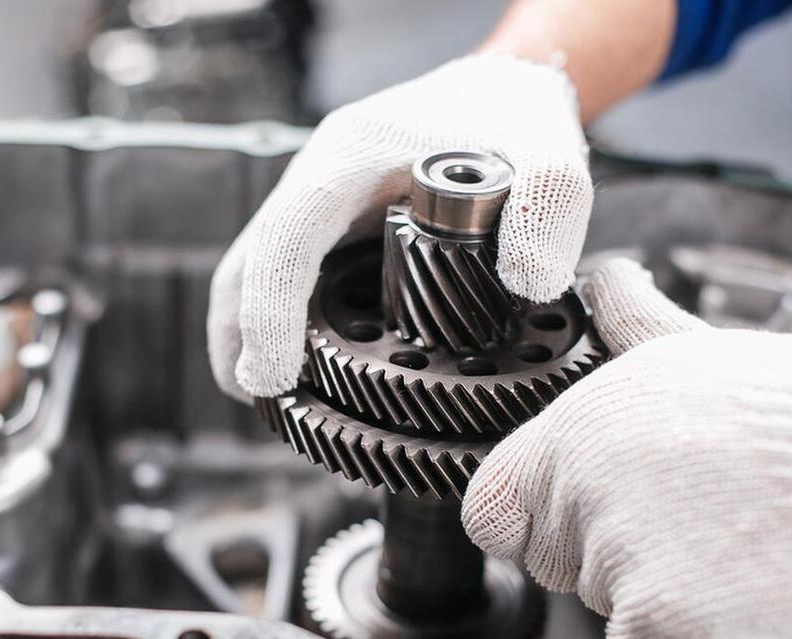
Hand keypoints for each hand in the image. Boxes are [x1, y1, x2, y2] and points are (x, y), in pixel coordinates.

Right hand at [208, 54, 592, 399]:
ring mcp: (320, 197)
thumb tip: (525, 284)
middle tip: (257, 397)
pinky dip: (280, 314)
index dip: (270, 309)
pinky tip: (301, 362)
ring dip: (250, 327)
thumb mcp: (552, 155)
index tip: (272, 375)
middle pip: (251, 256)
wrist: (503, 88)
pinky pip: (287, 268)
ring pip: (259, 265)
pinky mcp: (332, 220)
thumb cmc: (516, 117)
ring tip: (269, 395)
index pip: (289, 236)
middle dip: (239, 330)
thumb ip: (549, 209)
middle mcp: (320, 174)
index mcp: (352, 156)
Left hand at [461, 258, 791, 638]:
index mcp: (566, 434)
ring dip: (654, 586)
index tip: (568, 514)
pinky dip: (688, 627)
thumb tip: (608, 279)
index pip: (488, 510)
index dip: (526, 518)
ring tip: (720, 536)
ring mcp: (615, 562)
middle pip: (556, 561)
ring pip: (606, 602)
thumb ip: (624, 319)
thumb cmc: (785, 407)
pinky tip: (734, 576)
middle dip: (606, 548)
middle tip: (680, 514)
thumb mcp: (683, 348)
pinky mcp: (661, 622)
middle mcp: (576, 495)